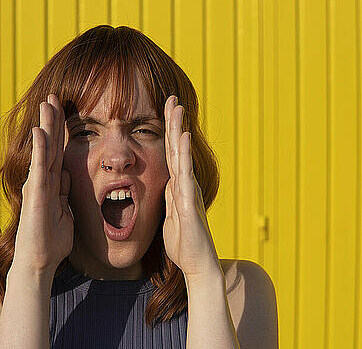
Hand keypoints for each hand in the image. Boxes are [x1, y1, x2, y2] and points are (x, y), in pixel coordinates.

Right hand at [11, 93, 73, 273]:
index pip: (58, 151)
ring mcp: (38, 186)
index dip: (61, 130)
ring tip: (47, 103)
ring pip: (44, 151)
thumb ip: (65, 192)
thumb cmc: (51, 240)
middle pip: (50, 144)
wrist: (39, 262)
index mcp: (52, 183)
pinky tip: (41, 132)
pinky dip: (41, 150)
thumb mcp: (65, 211)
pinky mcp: (36, 195)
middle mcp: (42, 180)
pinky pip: (40, 169)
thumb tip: (68, 177)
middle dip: (52, 120)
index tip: (63, 110)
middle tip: (54, 96)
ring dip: (46, 126)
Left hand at [162, 95, 220, 280]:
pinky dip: (185, 155)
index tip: (164, 110)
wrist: (196, 264)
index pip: (171, 153)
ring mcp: (188, 191)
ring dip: (179, 130)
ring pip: (182, 155)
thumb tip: (166, 187)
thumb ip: (168, 200)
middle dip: (174, 122)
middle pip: (178, 147)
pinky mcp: (189, 202)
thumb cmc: (183, 243)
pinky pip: (185, 175)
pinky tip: (184, 138)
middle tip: (171, 98)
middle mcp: (185, 184)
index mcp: (177, 186)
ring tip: (177, 107)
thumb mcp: (170, 217)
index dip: (168, 132)